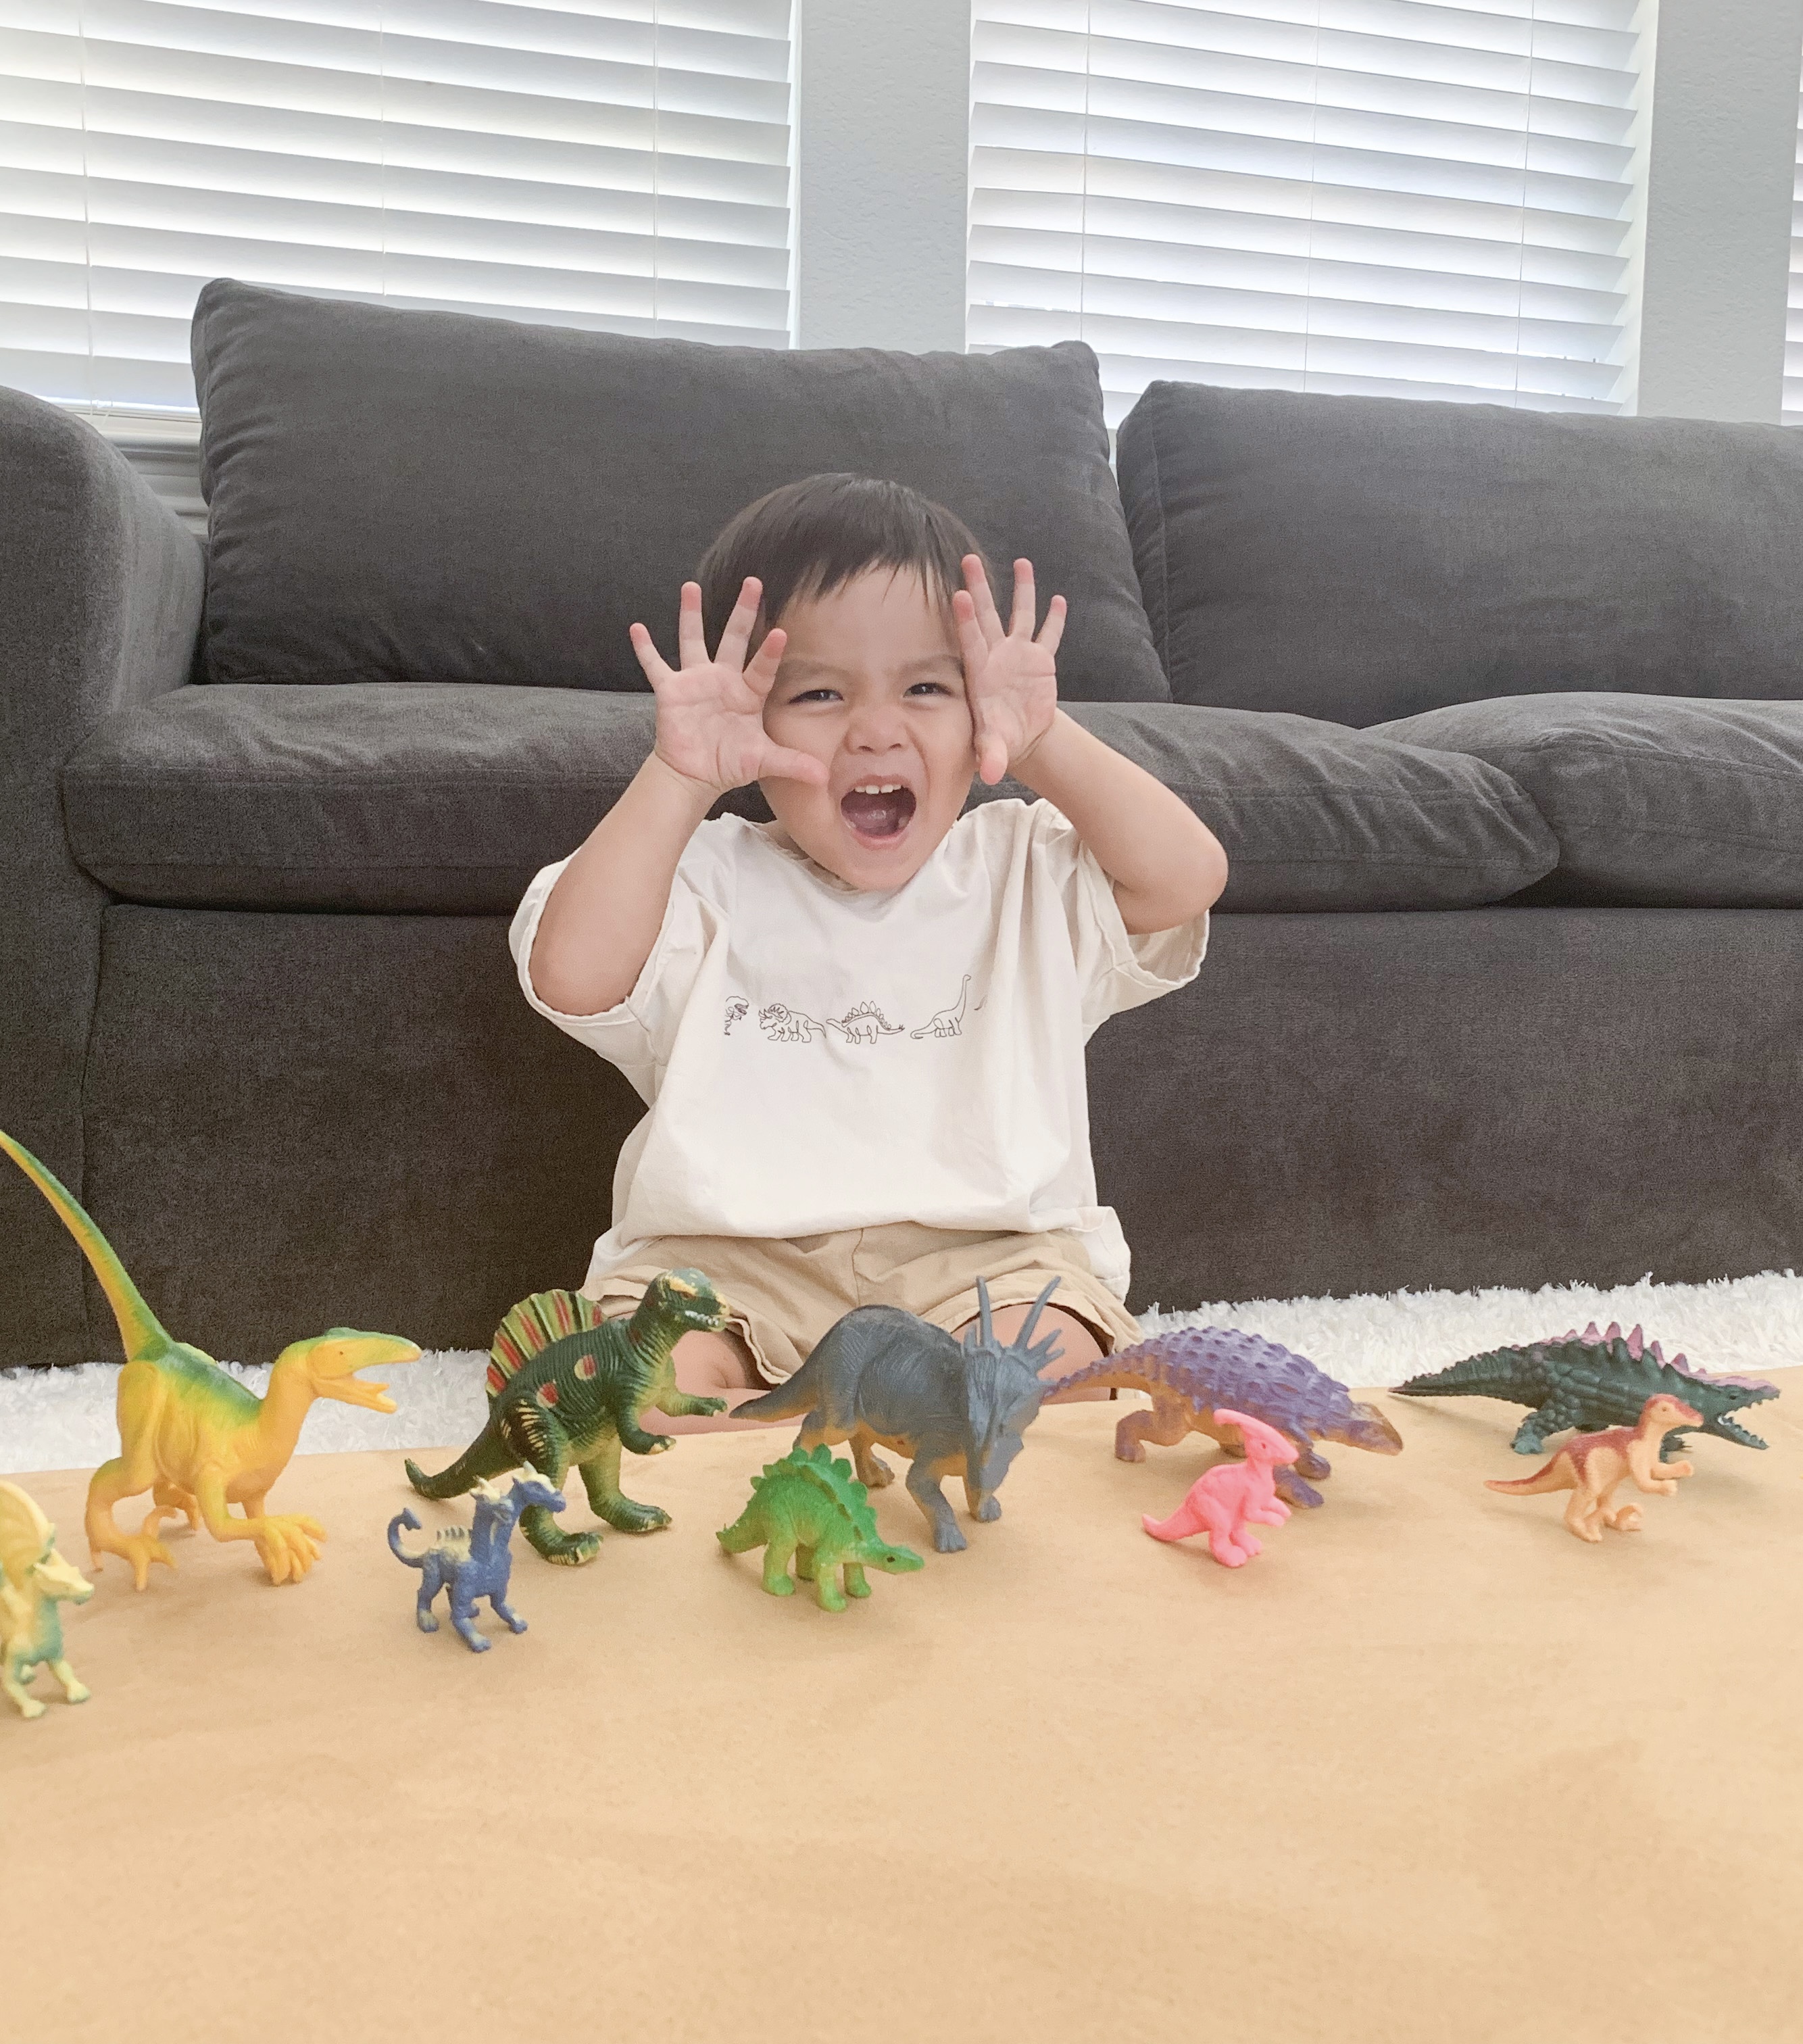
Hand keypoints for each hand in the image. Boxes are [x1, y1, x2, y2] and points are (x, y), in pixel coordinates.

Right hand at [630, 578, 827, 796]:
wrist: (695, 775)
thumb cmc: (730, 763)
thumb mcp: (764, 762)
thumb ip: (792, 763)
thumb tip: (823, 778)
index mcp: (748, 692)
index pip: (763, 667)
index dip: (771, 651)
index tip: (781, 633)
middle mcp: (724, 679)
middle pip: (735, 638)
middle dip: (744, 611)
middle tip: (753, 582)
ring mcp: (696, 681)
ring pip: (693, 640)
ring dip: (691, 614)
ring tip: (690, 586)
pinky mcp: (671, 691)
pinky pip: (655, 666)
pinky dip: (645, 648)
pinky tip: (637, 628)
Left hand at [952, 556, 1065, 785]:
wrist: (1021, 736)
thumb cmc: (1000, 739)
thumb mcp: (995, 747)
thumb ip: (991, 755)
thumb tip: (990, 774)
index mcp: (980, 672)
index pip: (970, 640)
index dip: (965, 619)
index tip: (956, 595)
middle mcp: (997, 656)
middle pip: (987, 616)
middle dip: (979, 588)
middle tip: (969, 559)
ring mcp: (1019, 654)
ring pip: (1019, 615)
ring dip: (1021, 590)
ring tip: (1022, 562)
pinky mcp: (1040, 660)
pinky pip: (1048, 635)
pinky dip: (1054, 619)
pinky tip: (1058, 600)